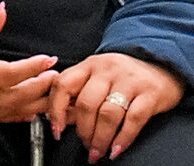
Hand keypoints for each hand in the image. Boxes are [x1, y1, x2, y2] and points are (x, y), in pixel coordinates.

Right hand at [0, 4, 60, 123]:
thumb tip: (3, 11)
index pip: (10, 73)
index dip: (33, 67)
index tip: (48, 59)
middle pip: (16, 96)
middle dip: (40, 86)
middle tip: (56, 76)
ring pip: (12, 111)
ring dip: (35, 103)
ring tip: (51, 93)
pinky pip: (1, 119)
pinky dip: (20, 115)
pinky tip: (31, 109)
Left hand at [49, 52, 181, 160]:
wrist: (161, 66)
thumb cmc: (124, 76)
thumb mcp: (98, 76)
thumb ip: (79, 93)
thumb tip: (62, 120)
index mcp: (89, 65)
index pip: (63, 85)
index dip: (56, 109)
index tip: (56, 129)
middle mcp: (107, 70)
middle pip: (86, 104)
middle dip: (83, 130)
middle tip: (85, 145)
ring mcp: (129, 81)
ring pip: (108, 114)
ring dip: (100, 138)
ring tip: (98, 151)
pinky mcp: (150, 94)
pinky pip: (134, 120)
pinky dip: (123, 139)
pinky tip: (116, 149)